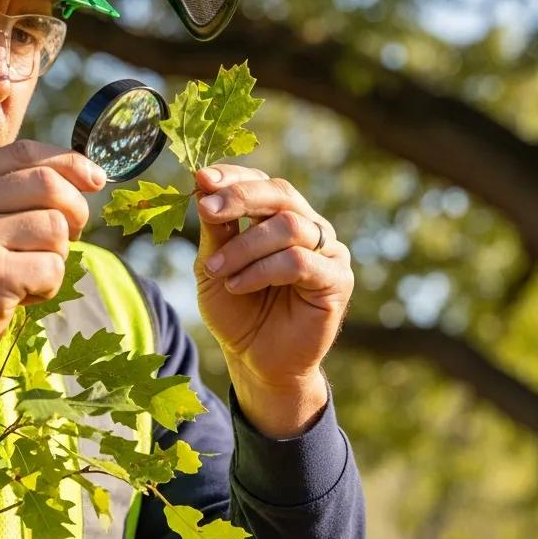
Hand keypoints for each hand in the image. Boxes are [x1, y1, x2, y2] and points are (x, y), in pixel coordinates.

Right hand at [0, 139, 105, 382]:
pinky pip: (53, 268)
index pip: (25, 152)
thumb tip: (85, 176)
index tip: (96, 179)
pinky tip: (20, 298)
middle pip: (49, 184)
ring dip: (56, 257)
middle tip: (67, 239)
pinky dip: (48, 287)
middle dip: (76, 211)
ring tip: (27, 276)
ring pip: (56, 228)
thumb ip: (10, 195)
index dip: (69, 161)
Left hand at [193, 164, 353, 434]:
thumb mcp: (213, 265)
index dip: (234, 176)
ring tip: (216, 269)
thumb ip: (215, 227)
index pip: (262, 182)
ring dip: (245, 245)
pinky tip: (238, 286)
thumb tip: (203, 180)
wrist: (256, 362)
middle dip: (240, 197)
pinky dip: (262, 270)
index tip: (201, 178)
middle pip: (281, 193)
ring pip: (289, 226)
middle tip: (207, 209)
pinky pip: (299, 261)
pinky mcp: (336, 280)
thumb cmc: (237, 312)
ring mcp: (327, 252)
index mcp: (280, 217)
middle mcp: (309, 227)